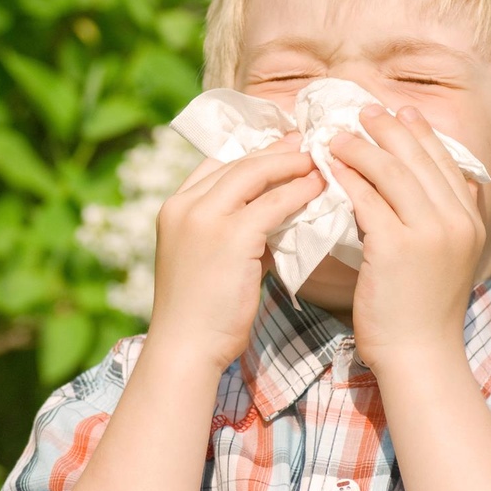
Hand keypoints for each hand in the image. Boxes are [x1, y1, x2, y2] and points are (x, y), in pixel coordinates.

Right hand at [149, 134, 324, 373]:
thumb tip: (275, 215)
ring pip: (254, 174)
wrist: (186, 347)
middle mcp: (184, 205)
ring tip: (317, 161)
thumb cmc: (200, 313)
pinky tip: (318, 189)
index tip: (277, 147)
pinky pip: (273, 203)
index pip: (213, 165)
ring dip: (290, 165)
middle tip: (304, 143)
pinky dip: (298, 192)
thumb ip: (234, 231)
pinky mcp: (230, 235)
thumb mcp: (208, 259)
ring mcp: (204, 217)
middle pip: (235, 163)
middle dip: (274, 151)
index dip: (248, 153)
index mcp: (173, 208)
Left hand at [327, 105, 485, 371]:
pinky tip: (328, 167)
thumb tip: (411, 187)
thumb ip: (433, 221)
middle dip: (389, 128)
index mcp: (471, 221)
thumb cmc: (420, 311)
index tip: (400, 111)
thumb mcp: (441, 258)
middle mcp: (457, 220)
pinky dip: (345, 178)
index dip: (421, 133)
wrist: (419, 355)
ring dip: (361, 147)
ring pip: (392, 172)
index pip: (446, 162)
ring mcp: (430, 232)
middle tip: (363, 110)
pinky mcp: (397, 245)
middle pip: (420, 158)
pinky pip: (366, 198)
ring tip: (336, 135)